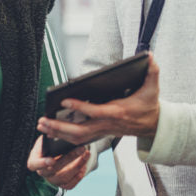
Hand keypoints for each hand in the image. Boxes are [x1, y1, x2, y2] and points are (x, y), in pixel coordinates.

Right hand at [27, 136, 90, 189]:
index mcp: (34, 160)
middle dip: (69, 158)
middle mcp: (42, 172)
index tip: (52, 160)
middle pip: (53, 169)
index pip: (34, 164)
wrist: (56, 152)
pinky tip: (84, 166)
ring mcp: (52, 180)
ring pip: (64, 178)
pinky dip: (78, 176)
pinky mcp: (62, 185)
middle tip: (81, 148)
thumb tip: (56, 134)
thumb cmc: (50, 143)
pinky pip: (70, 185)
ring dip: (77, 166)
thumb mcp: (48, 138)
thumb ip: (50, 138)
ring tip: (86, 154)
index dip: (42, 163)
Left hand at [37, 53, 160, 145]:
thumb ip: (153, 72)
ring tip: (41, 126)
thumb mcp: (153, 88)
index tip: (64, 100)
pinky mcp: (100, 134)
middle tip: (43, 120)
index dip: (79, 107)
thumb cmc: (149, 105)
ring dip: (58, 133)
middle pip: (80, 131)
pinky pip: (80, 140)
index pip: (95, 112)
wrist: (154, 126)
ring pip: (77, 138)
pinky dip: (64, 138)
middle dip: (60, 127)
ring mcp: (103, 131)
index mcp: (118, 112)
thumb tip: (150, 56)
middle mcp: (108, 125)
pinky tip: (51, 132)